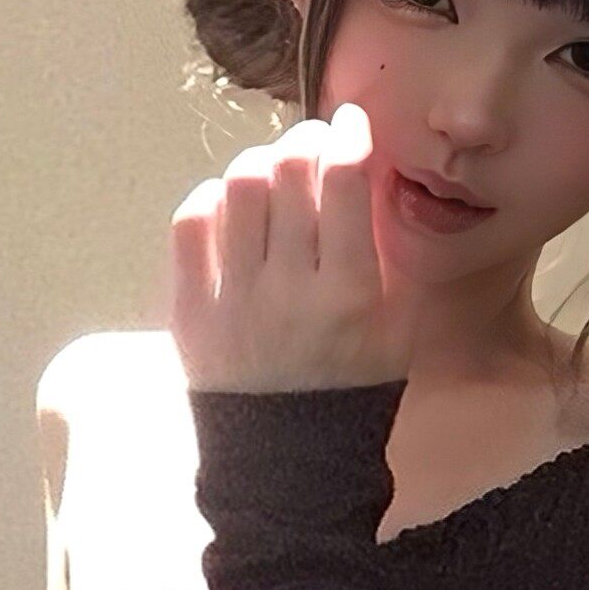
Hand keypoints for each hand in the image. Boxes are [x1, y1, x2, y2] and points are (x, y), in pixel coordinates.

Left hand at [167, 102, 412, 394]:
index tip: (352, 124)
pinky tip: (232, 209)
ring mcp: (233, 298)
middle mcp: (289, 290)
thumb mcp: (398, 335)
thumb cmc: (353, 396)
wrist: (288, 464)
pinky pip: (191, 223)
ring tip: (273, 175)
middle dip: (304, 142)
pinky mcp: (190, 309)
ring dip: (259, 164)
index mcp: (349, 296)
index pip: (344, 182)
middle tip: (313, 147)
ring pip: (238, 187)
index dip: (349, 136)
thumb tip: (371, 184)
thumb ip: (390, 262)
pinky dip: (213, 199)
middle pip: (287, 172)